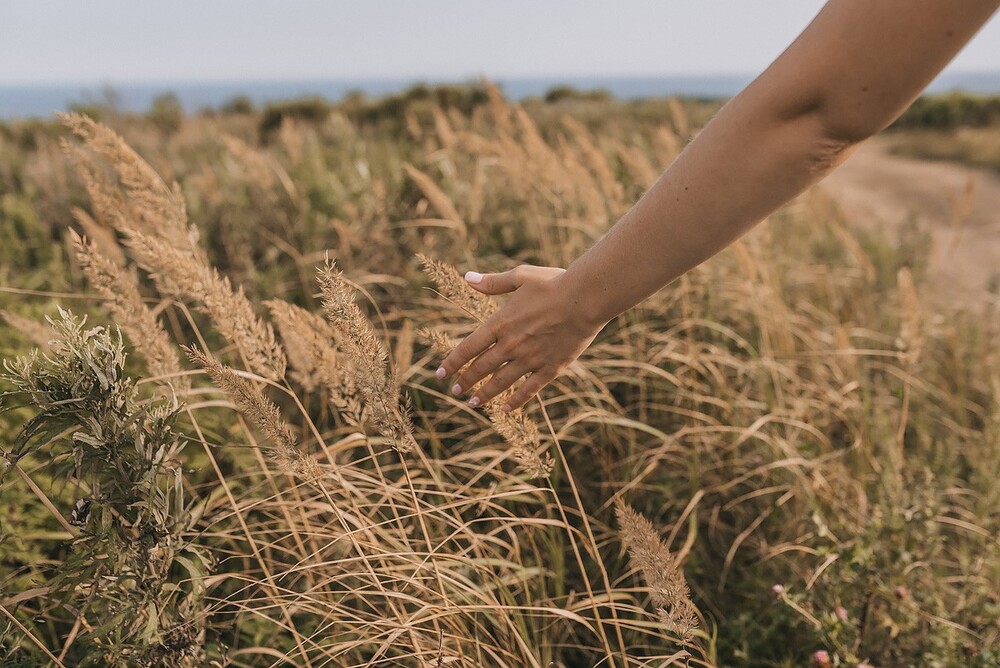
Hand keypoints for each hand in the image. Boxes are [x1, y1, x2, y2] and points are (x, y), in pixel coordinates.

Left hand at [435, 264, 605, 411]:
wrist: (586, 298)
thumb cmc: (554, 283)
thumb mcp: (520, 277)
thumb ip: (493, 282)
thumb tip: (468, 278)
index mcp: (501, 323)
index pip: (468, 348)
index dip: (452, 363)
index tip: (440, 374)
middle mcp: (512, 345)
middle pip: (481, 368)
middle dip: (465, 382)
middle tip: (455, 392)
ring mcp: (531, 359)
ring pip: (501, 382)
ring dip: (484, 394)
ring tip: (473, 404)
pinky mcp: (550, 368)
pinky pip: (529, 389)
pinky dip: (516, 400)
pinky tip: (505, 408)